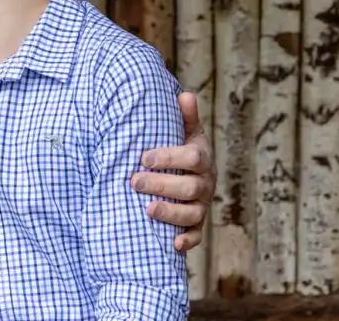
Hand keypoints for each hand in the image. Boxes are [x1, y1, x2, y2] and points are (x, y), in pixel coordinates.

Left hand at [130, 91, 214, 250]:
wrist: (188, 174)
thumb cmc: (180, 149)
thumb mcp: (184, 132)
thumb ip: (184, 116)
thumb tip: (184, 94)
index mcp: (202, 159)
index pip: (192, 158)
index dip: (169, 157)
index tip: (144, 158)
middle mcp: (205, 184)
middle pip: (189, 188)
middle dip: (161, 185)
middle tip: (133, 181)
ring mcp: (201, 206)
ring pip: (192, 214)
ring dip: (170, 213)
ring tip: (147, 210)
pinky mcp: (196, 225)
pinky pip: (196, 236)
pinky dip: (186, 241)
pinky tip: (172, 244)